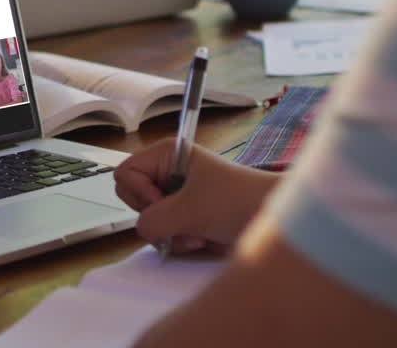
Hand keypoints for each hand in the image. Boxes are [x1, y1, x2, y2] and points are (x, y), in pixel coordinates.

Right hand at [113, 138, 279, 254]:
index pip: (126, 173)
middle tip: (181, 218)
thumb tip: (142, 229)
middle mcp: (168, 173)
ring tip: (198, 231)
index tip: (164, 201)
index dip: (139, 192)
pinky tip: (201, 237)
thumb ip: (153, 219)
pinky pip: (162, 233)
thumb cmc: (239, 201)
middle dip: (155, 216)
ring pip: (148, 220)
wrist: (271, 219)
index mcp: (167, 155)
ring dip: (171, 233)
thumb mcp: (190, 209)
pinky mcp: (184, 216)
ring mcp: (175, 196)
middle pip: (132, 197)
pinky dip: (179, 241)